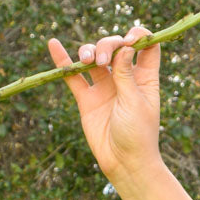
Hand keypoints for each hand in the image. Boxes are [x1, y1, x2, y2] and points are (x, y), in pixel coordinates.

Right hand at [46, 26, 161, 183]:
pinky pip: (73, 76)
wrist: (124, 163)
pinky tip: (53, 44)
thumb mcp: (135, 102)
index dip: (139, 36)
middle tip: (101, 60)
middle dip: (107, 45)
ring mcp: (105, 87)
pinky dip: (63, 61)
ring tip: (85, 60)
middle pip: (115, 48)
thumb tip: (123, 47)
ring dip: (88, 52)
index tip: (130, 38)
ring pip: (93, 58)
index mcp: (145, 78)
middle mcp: (125, 78)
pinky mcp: (87, 98)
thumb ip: (126, 74)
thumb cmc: (138, 135)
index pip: (146, 47)